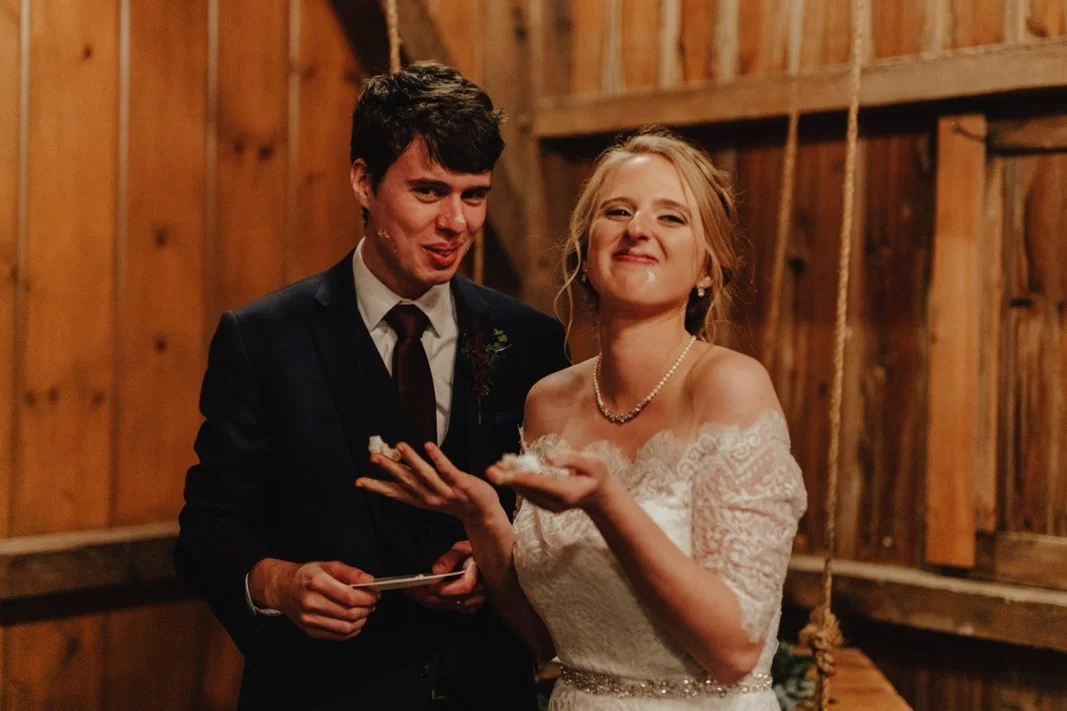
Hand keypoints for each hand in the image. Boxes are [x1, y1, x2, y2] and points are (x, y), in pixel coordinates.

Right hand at [250, 559, 379, 640]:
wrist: (281, 588)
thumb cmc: (306, 575)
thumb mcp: (328, 565)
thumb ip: (351, 573)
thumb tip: (370, 582)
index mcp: (316, 582)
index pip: (349, 596)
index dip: (367, 597)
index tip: (375, 594)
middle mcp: (310, 602)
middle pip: (348, 613)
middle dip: (366, 609)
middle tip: (372, 603)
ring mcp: (309, 619)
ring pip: (345, 627)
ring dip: (361, 620)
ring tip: (364, 611)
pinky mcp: (309, 630)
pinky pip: (336, 636)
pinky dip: (351, 631)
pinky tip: (355, 622)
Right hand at [356, 441, 501, 524]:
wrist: (483, 513)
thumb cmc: (456, 500)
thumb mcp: (431, 495)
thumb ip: (415, 482)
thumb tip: (397, 466)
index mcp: (421, 500)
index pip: (396, 493)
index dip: (378, 487)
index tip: (360, 481)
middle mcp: (431, 497)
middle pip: (407, 482)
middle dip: (390, 469)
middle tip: (375, 457)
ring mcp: (446, 491)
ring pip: (425, 475)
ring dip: (412, 460)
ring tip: (400, 446)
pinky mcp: (461, 484)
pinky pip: (447, 470)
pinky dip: (437, 458)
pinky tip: (428, 446)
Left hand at [404, 540, 486, 613]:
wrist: (487, 559)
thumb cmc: (475, 552)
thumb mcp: (463, 548)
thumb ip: (450, 559)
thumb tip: (437, 571)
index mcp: (479, 574)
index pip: (464, 587)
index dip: (445, 588)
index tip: (428, 586)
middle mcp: (480, 590)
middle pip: (452, 599)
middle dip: (428, 596)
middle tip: (410, 591)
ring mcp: (476, 600)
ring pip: (450, 606)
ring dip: (430, 602)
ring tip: (413, 595)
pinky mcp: (473, 604)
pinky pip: (453, 609)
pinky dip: (439, 606)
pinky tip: (427, 600)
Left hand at [487, 450, 619, 514]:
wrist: (600, 495)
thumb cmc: (597, 475)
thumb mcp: (593, 462)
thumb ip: (571, 459)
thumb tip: (548, 457)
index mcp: (566, 492)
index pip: (539, 483)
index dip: (520, 477)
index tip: (504, 472)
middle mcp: (555, 503)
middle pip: (528, 490)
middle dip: (508, 479)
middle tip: (490, 469)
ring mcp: (549, 506)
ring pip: (525, 493)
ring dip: (509, 481)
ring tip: (494, 468)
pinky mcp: (545, 505)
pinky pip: (528, 493)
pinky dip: (516, 483)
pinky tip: (506, 473)